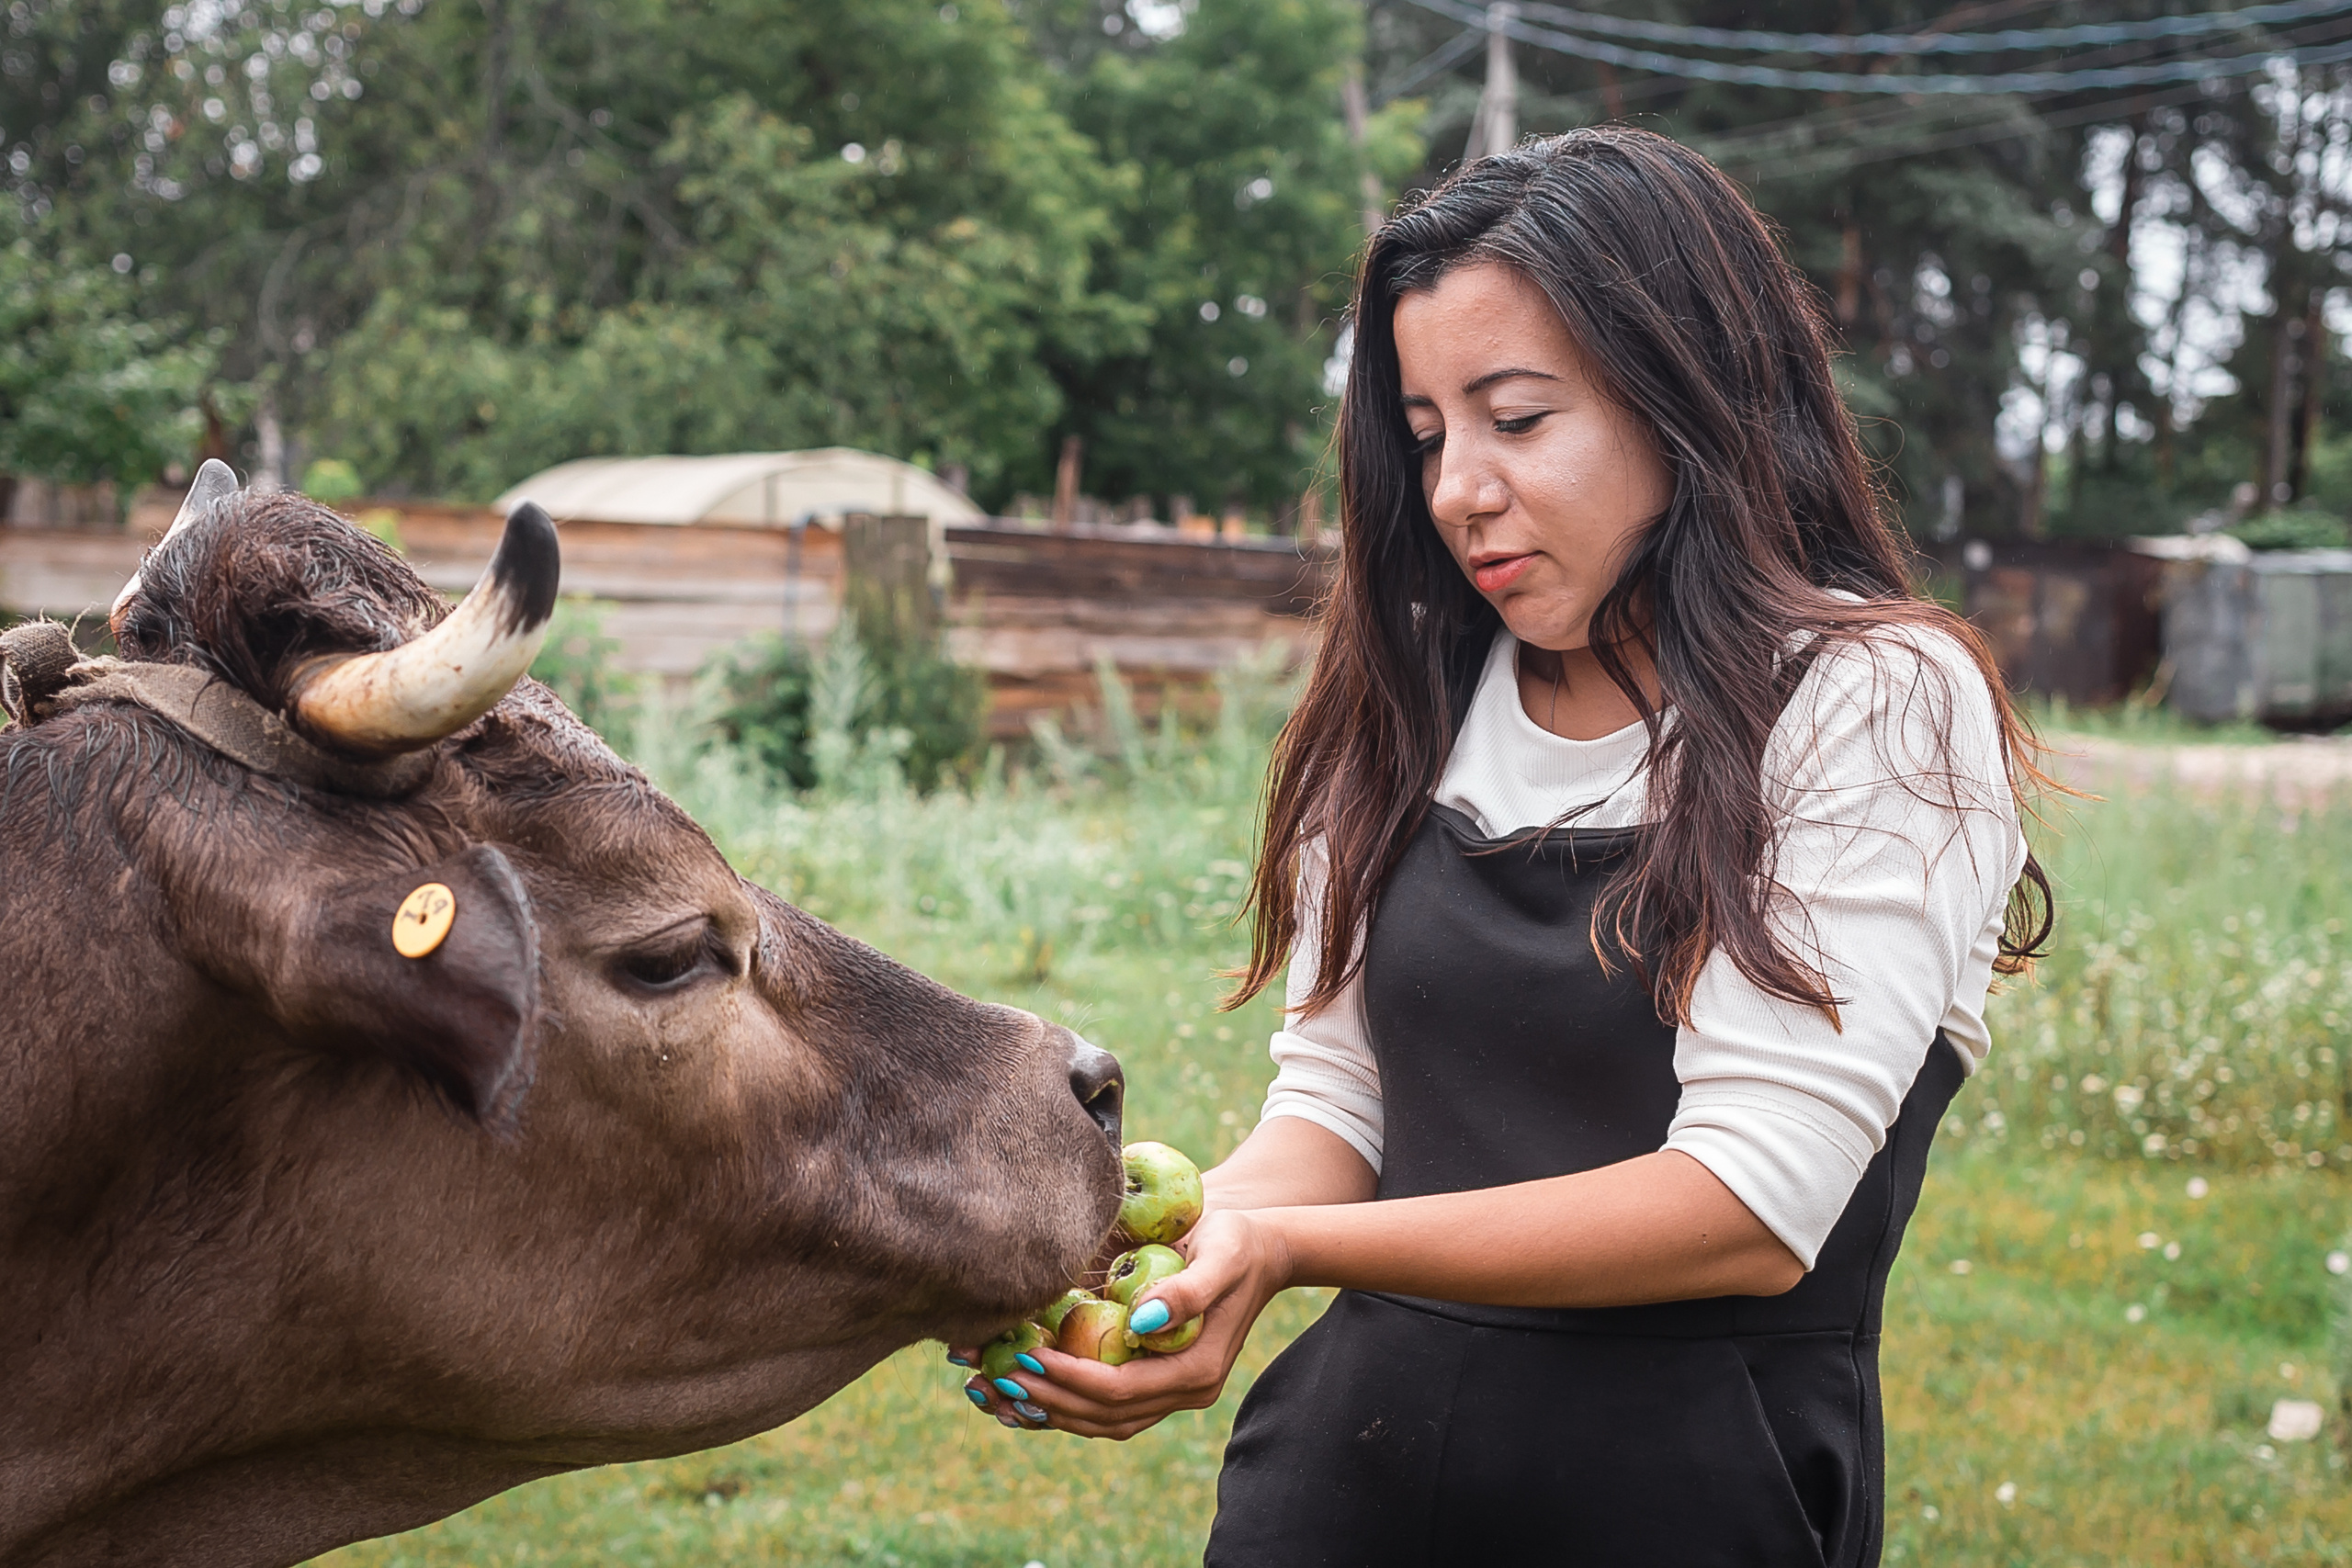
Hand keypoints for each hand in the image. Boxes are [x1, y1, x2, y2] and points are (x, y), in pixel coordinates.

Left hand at [952, 1207, 1295, 1439]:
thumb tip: (1142, 1322)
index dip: (1069, 1379)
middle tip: (990, 1379)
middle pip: (1103, 1416)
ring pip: (1098, 1420)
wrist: (1260, 1247)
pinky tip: (1018, 1392)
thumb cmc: (1237, 1240)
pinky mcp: (1153, 1379)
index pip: (1120, 1391)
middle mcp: (1183, 1391)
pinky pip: (1102, 1405)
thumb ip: (1188, 1290)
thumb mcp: (1221, 1255)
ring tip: (989, 1391)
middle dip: (1044, 1401)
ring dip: (1044, 1410)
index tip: (1025, 1357)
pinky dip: (1059, 1402)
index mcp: (1196, 1371)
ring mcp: (1168, 1390)